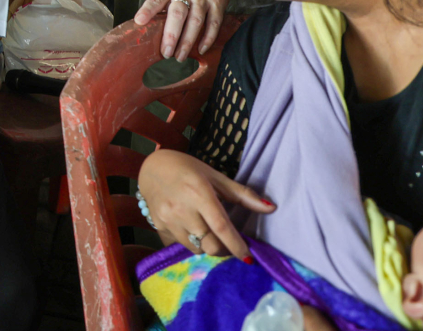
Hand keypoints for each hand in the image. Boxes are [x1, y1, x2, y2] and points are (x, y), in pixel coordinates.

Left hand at [135, 0, 234, 59]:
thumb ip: (162, 2)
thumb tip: (149, 24)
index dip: (147, 10)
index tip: (139, 21)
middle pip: (178, 15)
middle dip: (171, 36)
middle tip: (166, 53)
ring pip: (195, 22)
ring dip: (187, 42)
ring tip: (179, 57)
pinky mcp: (217, 3)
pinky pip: (213, 23)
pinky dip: (208, 38)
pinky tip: (201, 49)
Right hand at [137, 149, 274, 259]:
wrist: (152, 166)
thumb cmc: (187, 169)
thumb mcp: (215, 176)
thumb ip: (242, 194)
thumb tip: (271, 208)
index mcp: (199, 194)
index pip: (222, 228)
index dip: (237, 246)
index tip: (248, 257)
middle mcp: (182, 209)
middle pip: (210, 245)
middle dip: (223, 249)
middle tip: (228, 243)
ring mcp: (167, 218)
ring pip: (195, 248)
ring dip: (206, 246)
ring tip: (208, 233)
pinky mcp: (158, 225)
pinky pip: (179, 244)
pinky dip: (190, 242)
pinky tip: (190, 230)